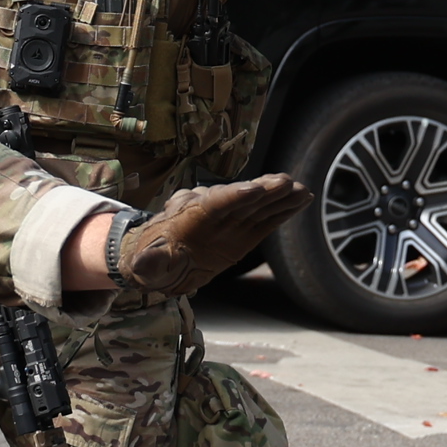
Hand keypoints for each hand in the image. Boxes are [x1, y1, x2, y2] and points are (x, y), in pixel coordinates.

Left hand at [113, 173, 316, 298]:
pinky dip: (283, 210)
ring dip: (279, 198)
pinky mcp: (243, 232)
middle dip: (262, 191)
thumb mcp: (148, 265)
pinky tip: (302, 200)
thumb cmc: (152, 259)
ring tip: (302, 190)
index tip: (252, 189)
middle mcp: (213, 212)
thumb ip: (151, 263)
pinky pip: (266, 219)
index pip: (214, 203)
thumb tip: (145, 264)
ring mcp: (231, 221)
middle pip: (241, 199)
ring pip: (258, 207)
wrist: (160, 259)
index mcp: (190, 216)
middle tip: (284, 182)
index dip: (233, 196)